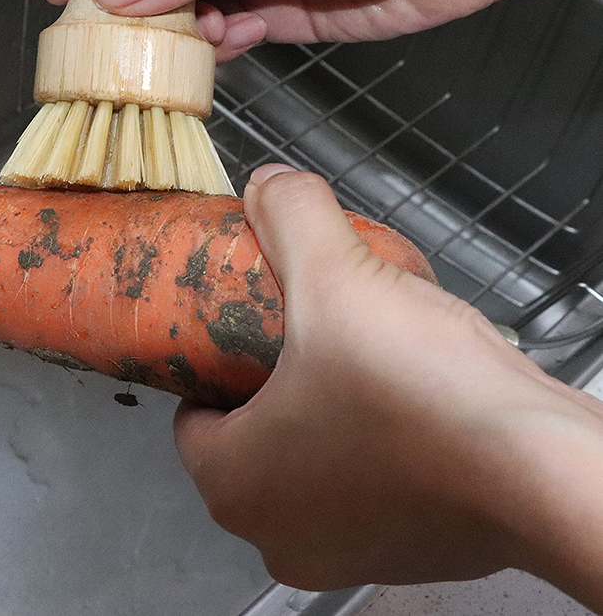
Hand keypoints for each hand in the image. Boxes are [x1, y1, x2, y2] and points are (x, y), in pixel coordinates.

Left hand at [173, 164, 602, 608]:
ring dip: (321, 408)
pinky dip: (373, 440)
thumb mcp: (335, 277)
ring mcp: (346, 553)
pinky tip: (403, 393)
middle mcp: (279, 536)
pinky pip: (366, 482)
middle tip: (293, 328)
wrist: (544, 468)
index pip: (192, 417)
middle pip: (250, 438)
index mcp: (234, 484)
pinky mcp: (409, 554)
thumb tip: (266, 183)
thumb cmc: (417, 388)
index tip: (236, 327)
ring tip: (350, 350)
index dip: (209, 364)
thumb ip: (289, 217)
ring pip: (309, 461)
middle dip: (265, 382)